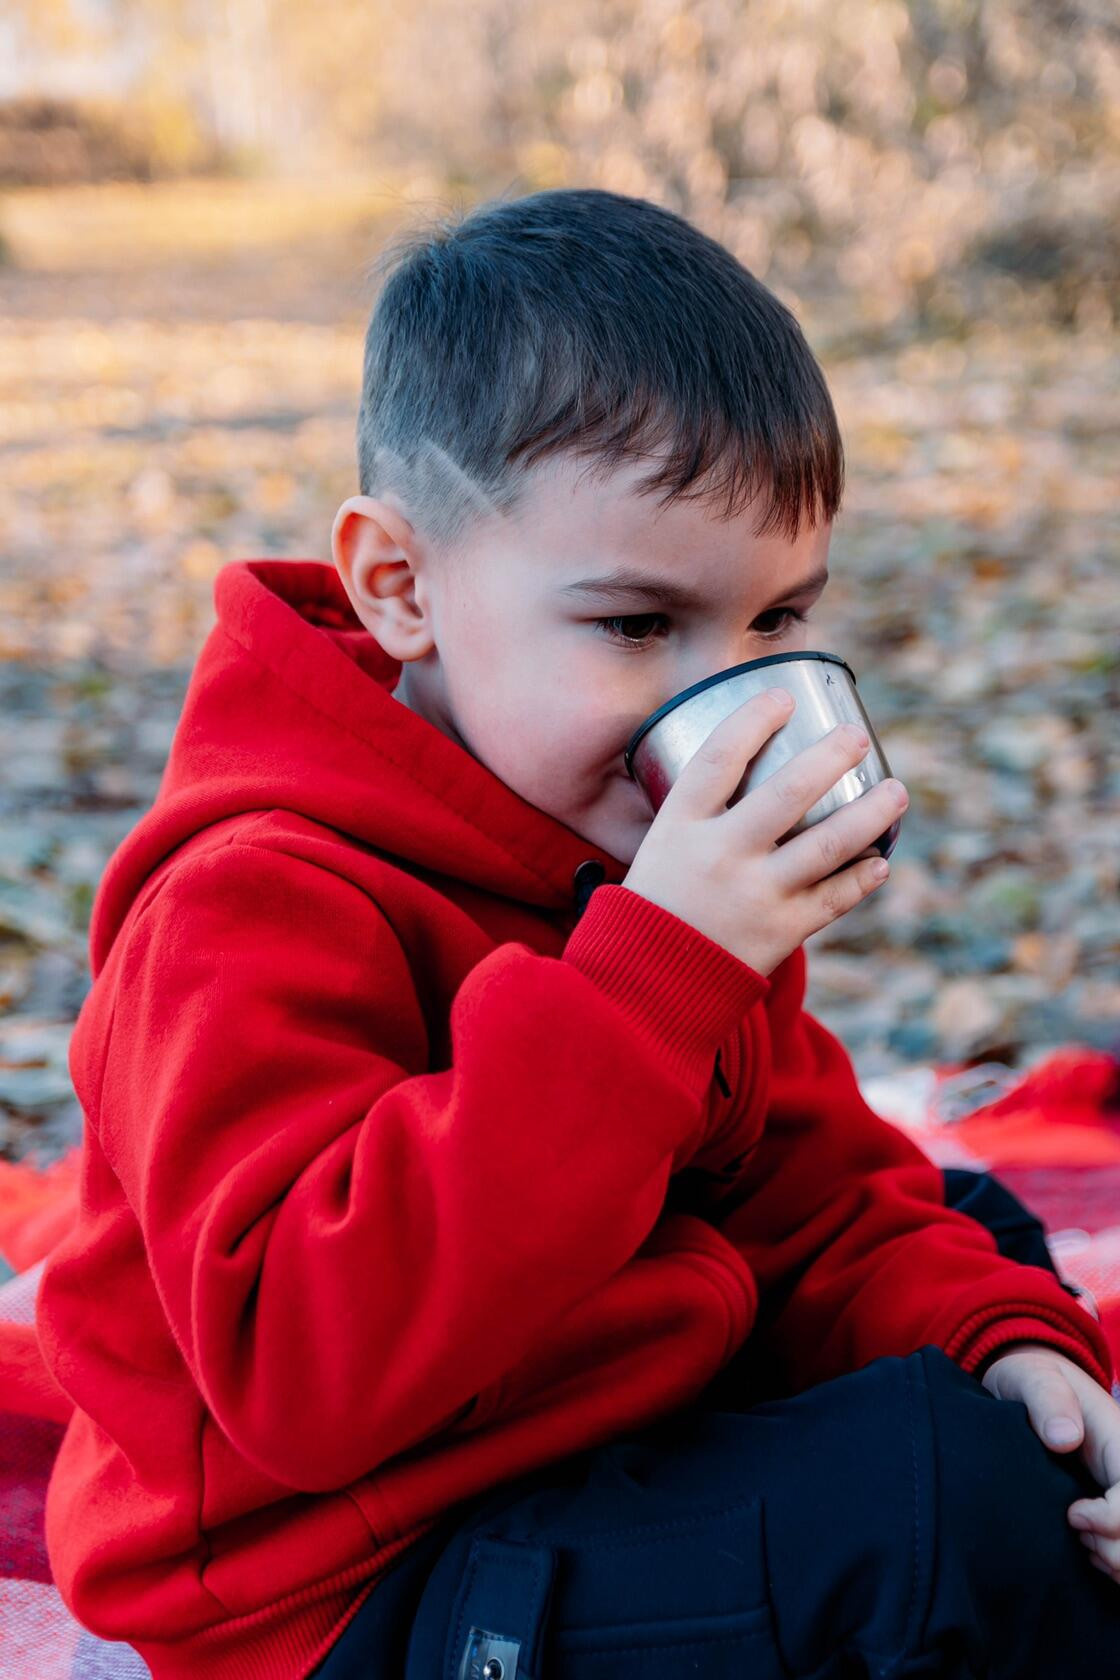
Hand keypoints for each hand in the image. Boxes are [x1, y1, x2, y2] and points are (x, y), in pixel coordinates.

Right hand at [622, 688, 908, 975]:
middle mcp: (720, 855)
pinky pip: (835, 899)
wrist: (646, 984)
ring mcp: (754, 895)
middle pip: (787, 793)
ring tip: (896, 792)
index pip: (719, 757)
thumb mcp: (659, 848)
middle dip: (830, 757)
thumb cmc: (657, 904)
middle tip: (856, 737)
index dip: (753, 720)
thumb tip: (745, 768)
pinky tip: (880, 862)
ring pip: (828, 845)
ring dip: (871, 814)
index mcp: (680, 826)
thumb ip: (701, 815)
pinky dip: (862, 879)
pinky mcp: (780, 933)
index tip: (782, 696)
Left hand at [980, 1342, 1119, 1584]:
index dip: (1112, 1519)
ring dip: (1116, 1559)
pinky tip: (1088, 1549)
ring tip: (1080, 1539)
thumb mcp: (1034, 1377)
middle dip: (1115, 1547)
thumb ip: (1048, 1400)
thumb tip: (1064, 1438)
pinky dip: (1115, 1565)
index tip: (1072, 1515)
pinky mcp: (1115, 1512)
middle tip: (1075, 1529)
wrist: (1030, 1388)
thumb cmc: (1033, 1380)